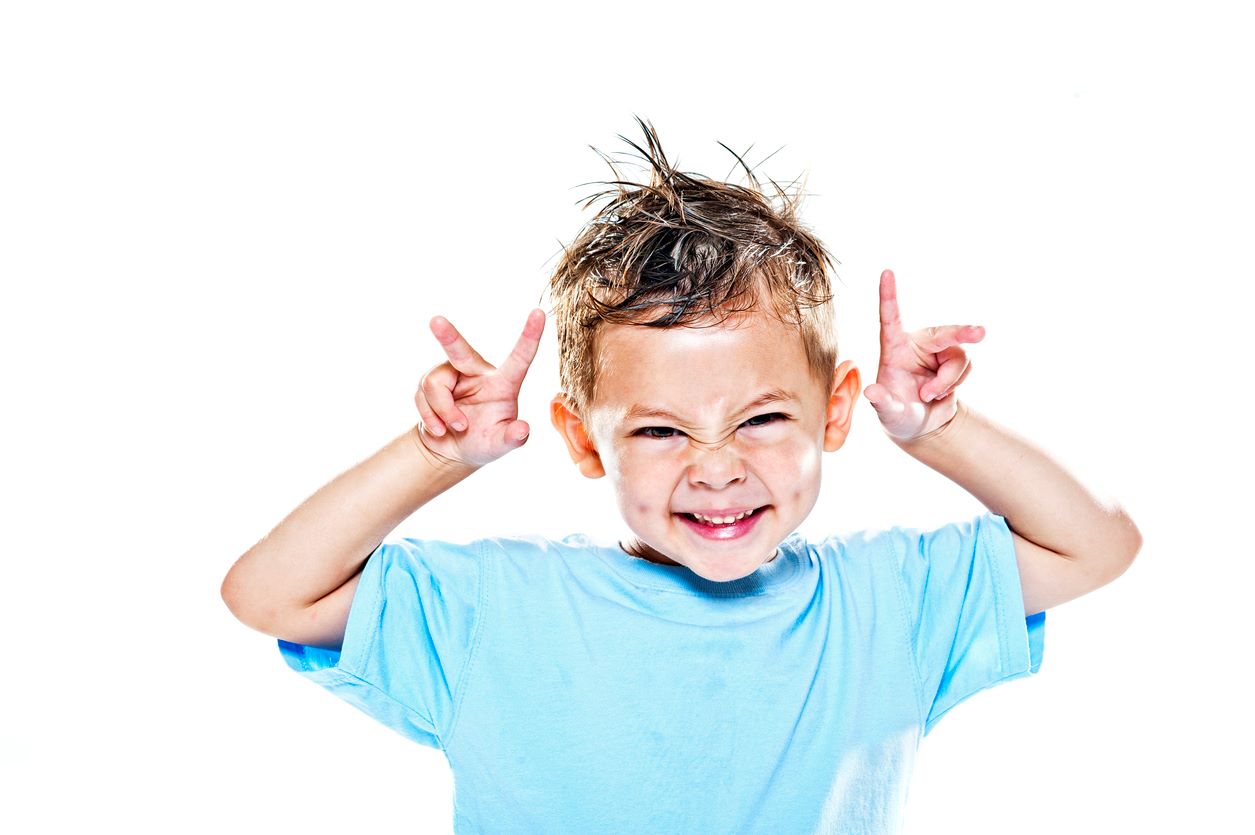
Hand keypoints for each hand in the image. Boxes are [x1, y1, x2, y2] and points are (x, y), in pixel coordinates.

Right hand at [414, 308, 545, 467]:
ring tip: (454, 428)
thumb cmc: (484, 443)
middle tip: (436, 321)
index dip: (529, 336)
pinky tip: (439, 429)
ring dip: (442, 412)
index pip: (519, 358)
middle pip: (461, 351)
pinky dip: (430, 417)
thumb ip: (512, 438)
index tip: (539, 313)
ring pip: (434, 384)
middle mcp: (476, 372)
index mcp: (503, 383)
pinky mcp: (431, 382)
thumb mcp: (500, 444)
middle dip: (448, 336)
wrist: (453, 450)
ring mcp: (451, 375)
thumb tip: (522, 429)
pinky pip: (422, 396)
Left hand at [863, 270, 983, 441]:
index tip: (886, 272)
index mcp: (893, 348)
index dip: (888, 295)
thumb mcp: (888, 413)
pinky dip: (956, 382)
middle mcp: (916, 344)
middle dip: (962, 333)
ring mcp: (938, 352)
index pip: (890, 318)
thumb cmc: (897, 415)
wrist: (920, 425)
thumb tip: (871, 393)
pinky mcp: (954, 359)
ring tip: (930, 395)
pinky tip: (941, 393)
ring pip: (959, 355)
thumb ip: (882, 403)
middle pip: (942, 333)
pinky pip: (966, 365)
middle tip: (980, 333)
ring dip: (949, 380)